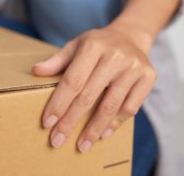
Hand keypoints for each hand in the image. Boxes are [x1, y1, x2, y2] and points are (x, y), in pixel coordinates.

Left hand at [32, 23, 155, 152]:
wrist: (130, 36)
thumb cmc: (97, 44)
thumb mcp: (76, 45)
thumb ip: (57, 60)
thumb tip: (36, 71)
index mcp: (93, 46)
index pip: (72, 80)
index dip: (59, 103)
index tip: (47, 122)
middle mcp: (114, 56)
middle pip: (88, 96)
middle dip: (71, 121)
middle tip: (57, 140)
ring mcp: (133, 67)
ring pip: (110, 106)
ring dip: (94, 129)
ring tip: (82, 145)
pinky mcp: (148, 77)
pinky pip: (130, 107)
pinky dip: (115, 124)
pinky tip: (102, 134)